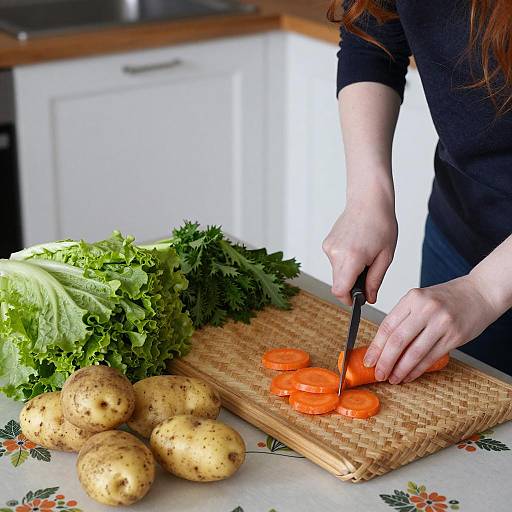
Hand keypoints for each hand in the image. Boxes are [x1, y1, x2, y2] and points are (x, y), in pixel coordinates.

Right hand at [322, 193, 397, 304]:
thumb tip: (369, 299)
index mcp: (352, 258)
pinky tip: (356, 248)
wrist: (368, 201)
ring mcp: (329, 248)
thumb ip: (375, 280)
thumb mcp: (385, 256)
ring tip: (364, 255)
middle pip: (338, 283)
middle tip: (368, 272)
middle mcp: (335, 254)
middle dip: (352, 285)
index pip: (340, 290)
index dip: (348, 299)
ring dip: (349, 271)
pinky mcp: (327, 244)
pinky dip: (345, 261)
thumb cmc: (381, 224)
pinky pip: (335, 261)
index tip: (357, 300)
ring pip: (337, 272)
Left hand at [364, 275, 501, 383]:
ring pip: (414, 352)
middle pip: (398, 340)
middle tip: (378, 373)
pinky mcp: (455, 336)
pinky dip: (417, 369)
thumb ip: (403, 317)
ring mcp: (442, 323)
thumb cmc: (447, 297)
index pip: (388, 325)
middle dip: (385, 361)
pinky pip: (431, 357)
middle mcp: (426, 309)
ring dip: (401, 369)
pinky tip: (409, 375)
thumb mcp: (421, 299)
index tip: (368, 360)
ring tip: (393, 378)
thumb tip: (383, 345)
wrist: (480, 293)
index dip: (376, 346)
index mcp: (413, 298)